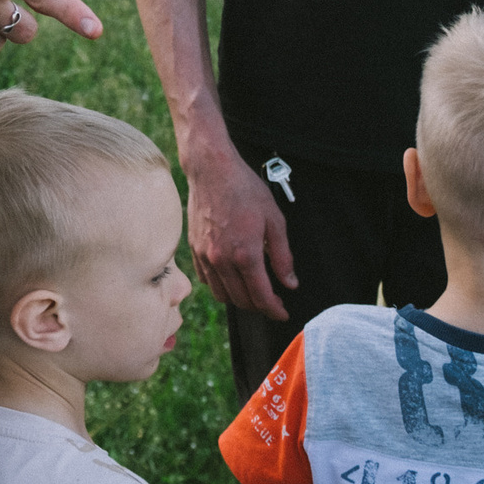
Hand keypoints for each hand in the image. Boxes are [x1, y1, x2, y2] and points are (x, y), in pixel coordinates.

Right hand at [185, 149, 296, 319]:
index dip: (275, 310)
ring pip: (222, 294)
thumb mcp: (275, 220)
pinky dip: (220, 286)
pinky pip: (206, 279)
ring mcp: (204, 255)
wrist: (211, 170)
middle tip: (272, 302)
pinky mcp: (193, 248)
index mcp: (245, 254)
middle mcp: (221, 260)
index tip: (283, 313)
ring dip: (239, 299)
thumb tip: (290, 283)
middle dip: (260, 307)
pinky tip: (231, 278)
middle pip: (241, 300)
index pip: (261, 296)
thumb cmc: (245, 190)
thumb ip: (282, 256)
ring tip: (252, 292)